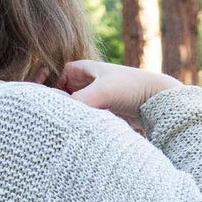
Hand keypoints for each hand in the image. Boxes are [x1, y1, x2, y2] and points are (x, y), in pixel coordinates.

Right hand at [53, 59, 183, 129]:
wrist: (157, 100)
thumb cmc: (131, 88)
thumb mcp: (102, 92)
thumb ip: (79, 101)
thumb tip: (60, 115)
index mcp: (81, 69)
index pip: (54, 79)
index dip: (47, 90)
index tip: (45, 103)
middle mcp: (85, 82)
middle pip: (62, 95)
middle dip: (58, 106)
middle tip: (54, 119)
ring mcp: (93, 97)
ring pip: (73, 108)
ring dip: (70, 116)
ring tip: (66, 127)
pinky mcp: (101, 111)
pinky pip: (83, 117)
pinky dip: (80, 123)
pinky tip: (79, 132)